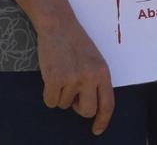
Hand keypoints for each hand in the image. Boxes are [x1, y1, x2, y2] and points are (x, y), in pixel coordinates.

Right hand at [37, 15, 114, 135]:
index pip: (108, 103)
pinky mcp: (55, 79)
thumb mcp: (94, 60)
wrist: (59, 26)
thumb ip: (95, 81)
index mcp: (104, 72)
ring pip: (64, 106)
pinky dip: (49, 93)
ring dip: (61, 94)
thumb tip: (90, 108)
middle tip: (73, 92)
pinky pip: (51, 102)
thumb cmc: (76, 44)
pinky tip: (52, 75)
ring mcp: (73, 78)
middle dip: (77, 107)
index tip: (97, 130)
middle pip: (86, 111)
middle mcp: (91, 77)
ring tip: (63, 72)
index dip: (103, 120)